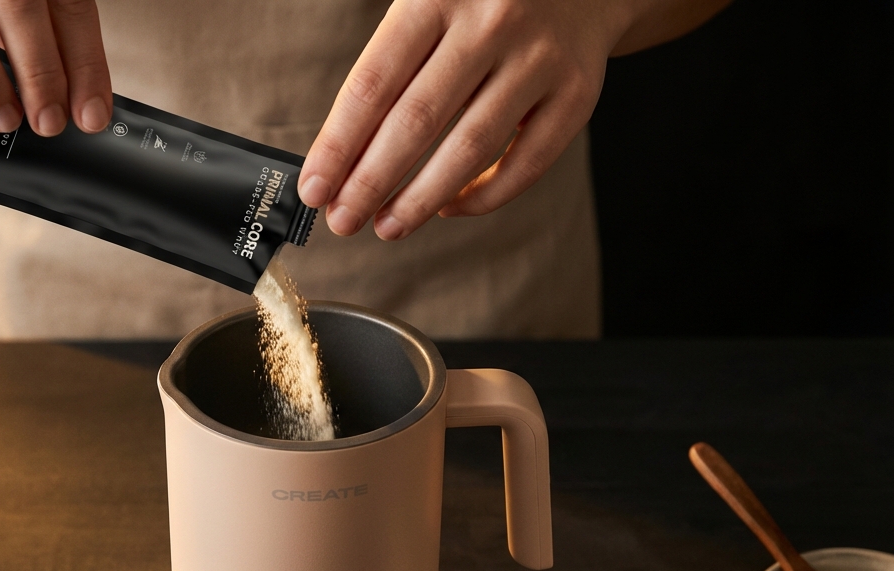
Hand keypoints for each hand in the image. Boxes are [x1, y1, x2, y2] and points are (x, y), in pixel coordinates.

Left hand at [297, 0, 724, 239]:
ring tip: (387, 226)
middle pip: (416, 121)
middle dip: (371, 182)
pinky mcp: (577, 92)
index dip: (339, 144)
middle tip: (343, 220)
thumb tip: (341, 154)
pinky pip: (525, 164)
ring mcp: (540, 58)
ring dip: (421, 200)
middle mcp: (493, 20)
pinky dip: (482, 196)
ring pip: (470, 149)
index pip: (374, 83)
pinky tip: (447, 208)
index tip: (315, 188)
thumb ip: (389, 60)